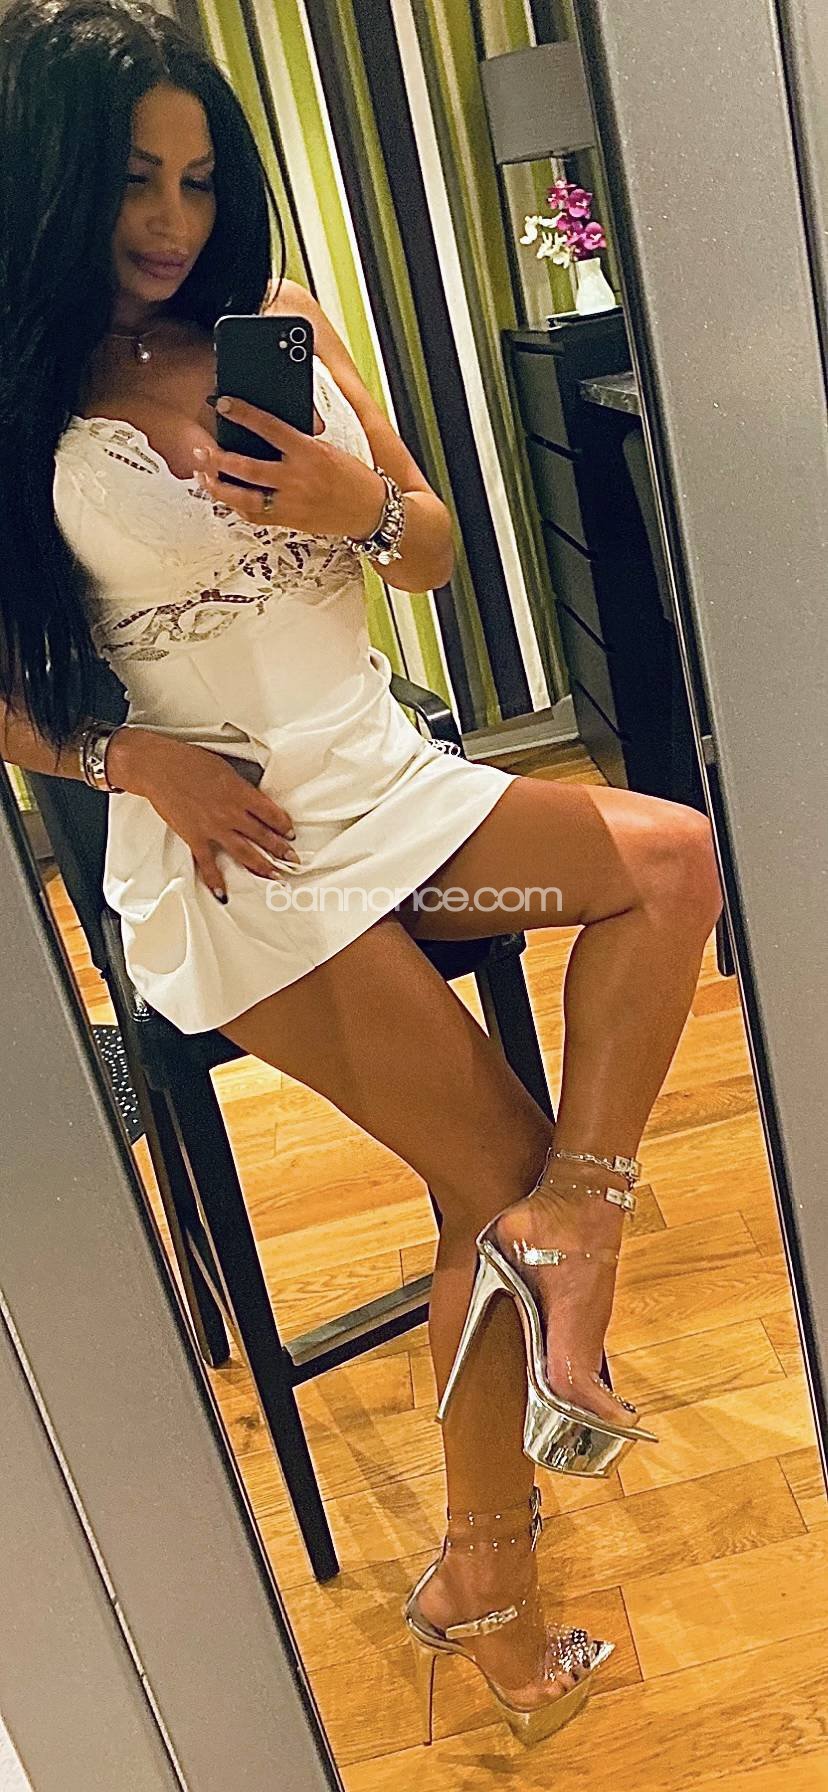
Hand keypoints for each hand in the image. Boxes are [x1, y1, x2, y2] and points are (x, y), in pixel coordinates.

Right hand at [117, 730, 298, 901]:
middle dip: (280, 850)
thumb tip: (252, 799)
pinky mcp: (194, 837)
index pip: (271, 814)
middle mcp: (231, 813)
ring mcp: (213, 827)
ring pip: (244, 852)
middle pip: (263, 836)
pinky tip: (223, 893)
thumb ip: (241, 788)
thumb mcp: (225, 769)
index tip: (290, 834)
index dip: (284, 826)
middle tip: (293, 860)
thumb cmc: (189, 761)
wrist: (158, 767)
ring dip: (262, 866)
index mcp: (241, 793)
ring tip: (275, 875)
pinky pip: (208, 863)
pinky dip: (215, 879)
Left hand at [192, 397, 386, 538]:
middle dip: (219, 458)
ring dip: (220, 487)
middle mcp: (296, 478)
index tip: (225, 405)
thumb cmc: (353, 479)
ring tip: (205, 477)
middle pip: (247, 467)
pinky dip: (238, 507)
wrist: (370, 511)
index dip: (243, 414)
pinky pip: (255, 516)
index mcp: (308, 452)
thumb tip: (270, 432)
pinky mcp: (289, 520)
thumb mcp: (328, 450)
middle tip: (203, 450)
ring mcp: (290, 502)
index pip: (269, 427)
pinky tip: (227, 498)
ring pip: (244, 497)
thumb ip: (298, 443)